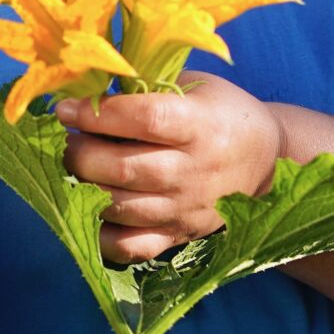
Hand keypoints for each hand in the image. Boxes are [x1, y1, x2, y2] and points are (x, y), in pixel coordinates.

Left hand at [56, 74, 284, 263]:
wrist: (265, 163)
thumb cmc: (222, 113)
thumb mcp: (196, 86)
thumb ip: (148, 85)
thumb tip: (87, 86)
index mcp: (200, 124)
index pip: (144, 119)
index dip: (97, 113)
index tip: (67, 108)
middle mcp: (193, 170)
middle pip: (122, 168)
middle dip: (79, 153)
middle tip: (68, 141)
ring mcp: (185, 208)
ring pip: (119, 207)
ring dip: (82, 188)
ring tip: (75, 170)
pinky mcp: (178, 236)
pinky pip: (130, 247)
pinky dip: (100, 235)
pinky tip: (88, 210)